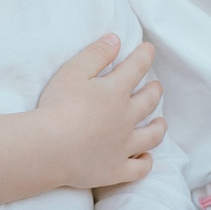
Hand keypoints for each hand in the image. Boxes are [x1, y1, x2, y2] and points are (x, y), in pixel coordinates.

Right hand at [36, 36, 165, 189]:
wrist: (50, 148)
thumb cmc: (58, 106)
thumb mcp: (73, 71)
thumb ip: (96, 54)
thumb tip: (116, 39)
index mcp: (116, 91)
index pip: (137, 67)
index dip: (145, 55)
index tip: (149, 49)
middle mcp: (126, 118)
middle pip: (149, 102)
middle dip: (154, 91)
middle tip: (156, 86)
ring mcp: (124, 146)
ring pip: (151, 136)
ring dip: (158, 128)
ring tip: (160, 123)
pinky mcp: (116, 170)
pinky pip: (139, 169)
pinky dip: (145, 163)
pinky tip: (145, 158)